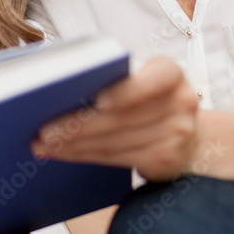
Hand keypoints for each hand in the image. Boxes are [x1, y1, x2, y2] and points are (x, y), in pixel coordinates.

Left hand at [31, 56, 198, 181]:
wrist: (188, 136)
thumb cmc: (146, 98)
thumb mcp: (139, 80)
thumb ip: (113, 78)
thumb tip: (60, 85)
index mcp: (170, 73)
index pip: (157, 76)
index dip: (127, 91)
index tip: (97, 101)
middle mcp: (181, 102)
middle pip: (124, 116)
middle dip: (79, 124)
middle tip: (45, 130)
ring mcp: (178, 134)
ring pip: (116, 141)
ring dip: (75, 143)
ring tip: (45, 143)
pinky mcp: (166, 160)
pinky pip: (118, 158)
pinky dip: (86, 155)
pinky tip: (64, 152)